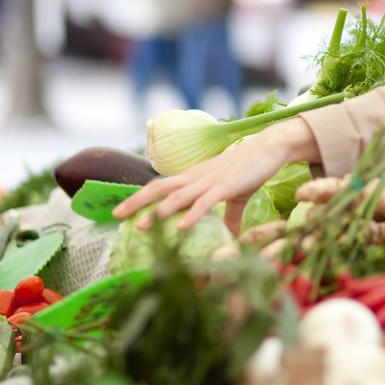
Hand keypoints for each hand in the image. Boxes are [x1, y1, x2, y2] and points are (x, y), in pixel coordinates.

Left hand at [113, 118, 318, 233]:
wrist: (269, 148)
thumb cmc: (251, 169)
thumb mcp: (237, 195)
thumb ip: (230, 215)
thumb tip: (231, 236)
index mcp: (194, 177)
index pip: (161, 186)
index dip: (141, 197)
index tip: (122, 210)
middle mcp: (196, 177)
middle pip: (160, 188)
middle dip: (137, 202)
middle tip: (115, 215)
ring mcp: (209, 181)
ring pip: (177, 196)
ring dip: (158, 211)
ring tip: (140, 226)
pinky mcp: (226, 186)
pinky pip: (205, 202)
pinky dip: (193, 214)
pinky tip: (182, 227)